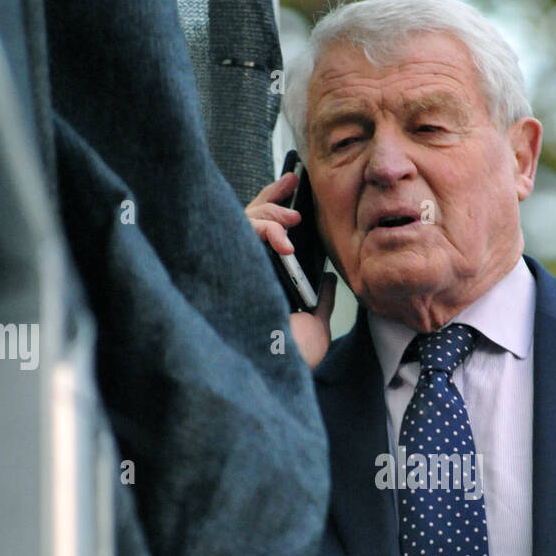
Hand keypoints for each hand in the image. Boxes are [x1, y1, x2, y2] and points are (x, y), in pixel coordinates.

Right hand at [245, 173, 335, 368]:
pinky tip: (285, 242)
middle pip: (249, 218)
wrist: (280, 372)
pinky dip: (265, 230)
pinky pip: (241, 231)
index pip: (262, 232)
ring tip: (293, 225)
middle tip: (296, 210)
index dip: (274, 203)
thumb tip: (326, 280)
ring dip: (271, 215)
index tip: (292, 183)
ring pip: (244, 219)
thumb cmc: (290, 357)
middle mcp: (246, 271)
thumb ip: (319, 299)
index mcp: (263, 278)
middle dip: (273, 202)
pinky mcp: (229, 267)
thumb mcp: (314, 324)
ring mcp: (237, 268)